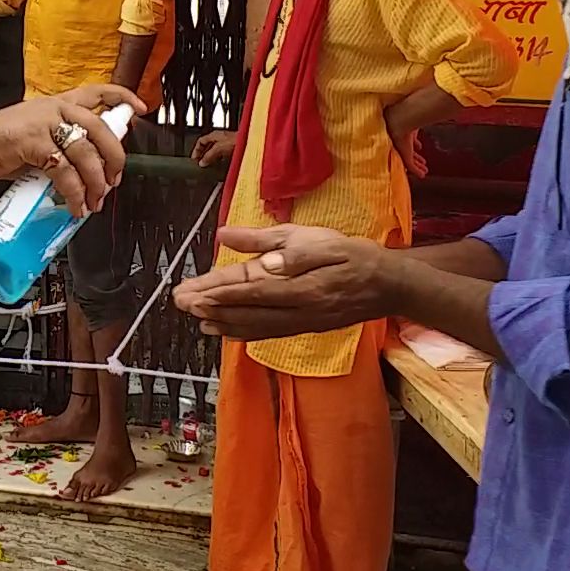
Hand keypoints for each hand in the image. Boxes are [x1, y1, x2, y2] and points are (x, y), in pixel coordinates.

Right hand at [0, 85, 145, 215]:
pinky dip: (75, 193)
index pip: (97, 91)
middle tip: (115, 179)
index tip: (139, 109)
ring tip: (94, 201)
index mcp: (58, 103)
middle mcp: (55, 108)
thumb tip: (88, 168)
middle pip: (100, 128)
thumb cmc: (0, 143)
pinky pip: (65, 172)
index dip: (122, 97)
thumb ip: (62, 144)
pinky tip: (75, 205)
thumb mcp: (36, 135)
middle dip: (114, 158)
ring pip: (86, 153)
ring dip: (95, 183)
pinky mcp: (35, 143)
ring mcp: (45, 123)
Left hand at [171, 225, 392, 340]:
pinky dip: (243, 332)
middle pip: (247, 312)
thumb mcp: (317, 239)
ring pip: (255, 327)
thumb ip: (273, 241)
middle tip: (180, 303)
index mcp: (302, 287)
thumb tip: (233, 237)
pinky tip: (224, 329)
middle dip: (211, 308)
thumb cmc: (354, 255)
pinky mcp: (304, 327)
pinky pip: (267, 333)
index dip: (220, 294)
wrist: (390, 286)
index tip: (194, 293)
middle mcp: (298, 311)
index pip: (253, 292)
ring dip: (222, 322)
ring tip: (195, 318)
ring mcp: (302, 323)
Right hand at [190, 130, 236, 168]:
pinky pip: (224, 155)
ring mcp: (228, 143)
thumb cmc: (237, 141)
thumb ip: (209, 155)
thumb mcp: (218, 148)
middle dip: (204, 155)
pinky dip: (220, 161)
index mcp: (215, 134)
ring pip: (216, 151)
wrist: (252, 143)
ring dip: (212, 159)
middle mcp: (221, 138)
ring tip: (210, 166)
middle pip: (208, 147)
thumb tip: (202, 162)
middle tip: (201, 164)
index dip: (196, 150)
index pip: (201, 141)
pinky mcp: (234, 149)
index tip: (194, 159)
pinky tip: (221, 166)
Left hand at [386, 112, 427, 177]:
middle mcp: (399, 142)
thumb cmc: (408, 115)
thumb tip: (431, 112)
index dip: (414, 145)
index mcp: (400, 133)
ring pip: (409, 161)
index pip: (408, 141)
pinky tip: (422, 175)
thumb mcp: (415, 117)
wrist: (400, 119)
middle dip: (416, 158)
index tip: (419, 147)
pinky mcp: (403, 155)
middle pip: (408, 152)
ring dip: (418, 165)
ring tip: (424, 170)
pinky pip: (410, 166)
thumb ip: (420, 118)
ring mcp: (401, 149)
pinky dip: (416, 171)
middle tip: (423, 163)